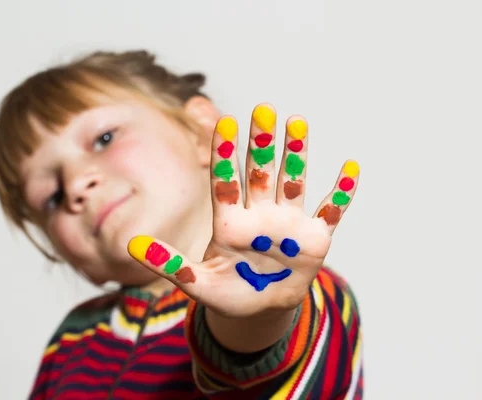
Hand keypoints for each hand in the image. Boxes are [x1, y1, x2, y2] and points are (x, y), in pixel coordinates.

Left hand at [128, 103, 358, 317]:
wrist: (261, 307)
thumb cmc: (228, 292)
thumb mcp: (197, 283)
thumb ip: (169, 264)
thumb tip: (131, 245)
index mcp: (229, 223)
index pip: (225, 183)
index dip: (224, 156)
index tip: (224, 125)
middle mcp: (258, 214)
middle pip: (260, 173)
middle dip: (261, 144)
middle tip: (263, 109)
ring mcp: (288, 223)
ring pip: (293, 182)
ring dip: (296, 155)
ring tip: (297, 122)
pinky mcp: (314, 238)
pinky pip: (330, 212)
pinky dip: (341, 193)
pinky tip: (350, 167)